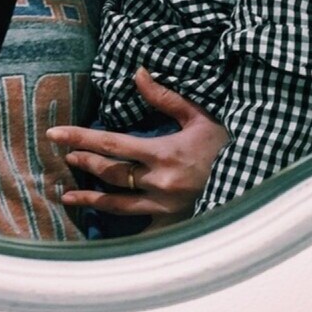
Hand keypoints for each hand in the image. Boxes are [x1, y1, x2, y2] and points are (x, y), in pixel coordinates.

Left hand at [47, 68, 228, 227]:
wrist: (255, 178)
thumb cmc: (226, 145)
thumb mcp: (198, 116)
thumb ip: (165, 97)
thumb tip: (138, 73)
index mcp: (164, 153)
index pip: (111, 143)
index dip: (80, 138)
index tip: (55, 134)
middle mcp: (160, 182)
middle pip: (110, 172)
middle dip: (85, 162)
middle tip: (67, 156)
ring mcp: (165, 205)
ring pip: (117, 204)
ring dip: (90, 199)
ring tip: (69, 196)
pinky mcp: (172, 222)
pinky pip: (141, 232)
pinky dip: (122, 236)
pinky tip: (103, 239)